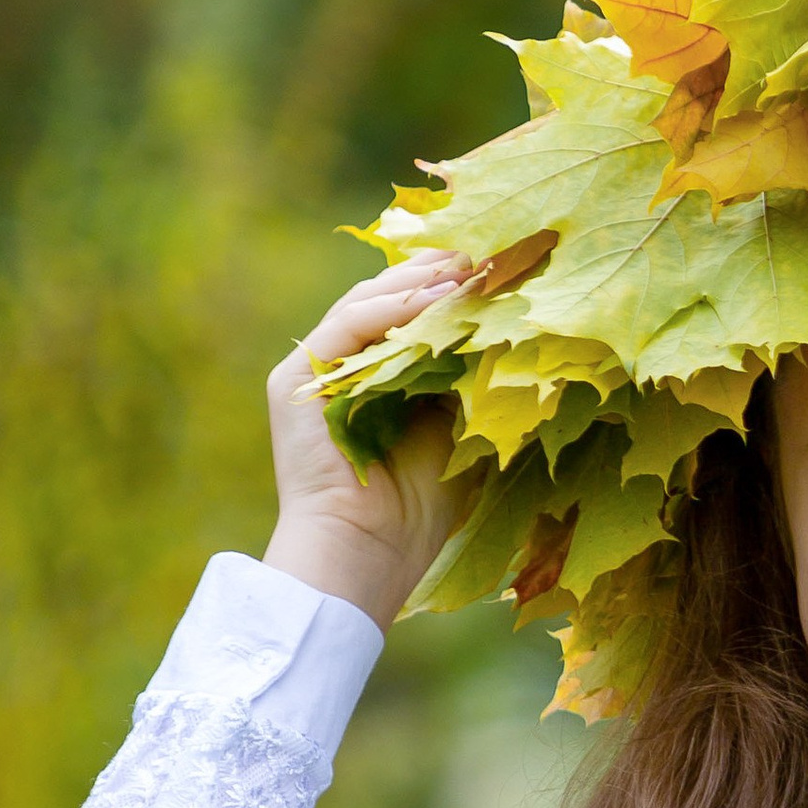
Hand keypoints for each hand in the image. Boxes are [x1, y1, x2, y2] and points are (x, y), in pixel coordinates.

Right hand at [264, 253, 474, 627]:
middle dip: (441, 273)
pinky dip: (390, 307)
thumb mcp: (459, 434)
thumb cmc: (417, 516)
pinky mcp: (296, 382)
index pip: (416, 316)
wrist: (364, 558)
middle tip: (492, 248)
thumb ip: (471, 383)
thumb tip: (511, 329)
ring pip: (369, 302)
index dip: (457, 290)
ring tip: (470, 264)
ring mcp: (316, 373)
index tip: (507, 267)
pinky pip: (345, 325)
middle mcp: (344, 369)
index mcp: (381, 380)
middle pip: (391, 299)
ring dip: (421, 282)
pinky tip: (434, 296)